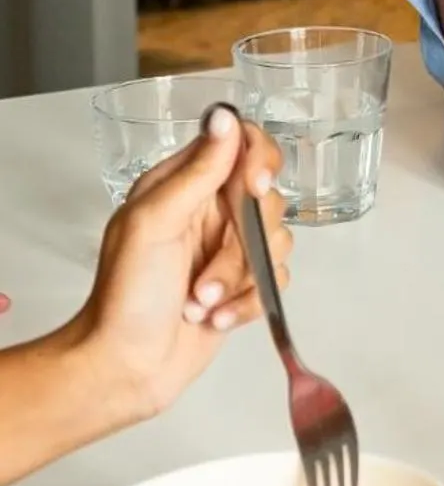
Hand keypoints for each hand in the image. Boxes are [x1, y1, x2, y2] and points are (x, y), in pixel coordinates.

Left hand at [70, 105, 291, 424]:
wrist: (124, 368)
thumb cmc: (126, 297)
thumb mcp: (154, 224)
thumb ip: (196, 171)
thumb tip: (225, 117)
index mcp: (181, 186)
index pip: (240, 143)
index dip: (258, 160)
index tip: (253, 188)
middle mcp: (209, 211)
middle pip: (267, 197)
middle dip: (243, 243)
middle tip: (207, 271)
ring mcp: (228, 249)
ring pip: (276, 241)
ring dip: (239, 279)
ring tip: (199, 302)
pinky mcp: (244, 285)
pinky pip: (276, 280)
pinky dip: (248, 302)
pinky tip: (215, 318)